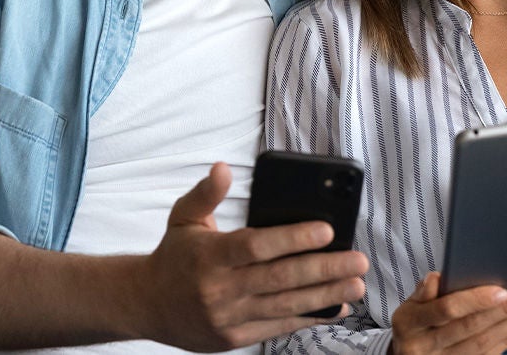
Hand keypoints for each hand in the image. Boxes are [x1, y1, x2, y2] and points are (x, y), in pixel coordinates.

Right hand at [139, 163, 368, 351]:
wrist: (148, 305)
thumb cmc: (173, 256)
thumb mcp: (183, 217)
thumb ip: (206, 193)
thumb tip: (223, 168)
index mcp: (210, 255)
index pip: (257, 246)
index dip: (294, 239)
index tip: (327, 230)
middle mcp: (220, 289)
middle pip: (280, 279)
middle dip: (325, 269)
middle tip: (358, 260)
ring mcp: (229, 317)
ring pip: (285, 306)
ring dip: (326, 295)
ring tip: (357, 285)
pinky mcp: (235, 337)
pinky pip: (279, 327)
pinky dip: (309, 318)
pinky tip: (335, 308)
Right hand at [388, 272, 506, 354]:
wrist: (408, 353)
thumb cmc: (414, 322)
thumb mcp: (410, 304)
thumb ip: (424, 292)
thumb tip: (437, 278)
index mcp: (410, 323)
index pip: (446, 309)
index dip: (474, 301)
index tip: (501, 291)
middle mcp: (424, 346)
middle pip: (469, 328)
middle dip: (502, 312)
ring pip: (482, 345)